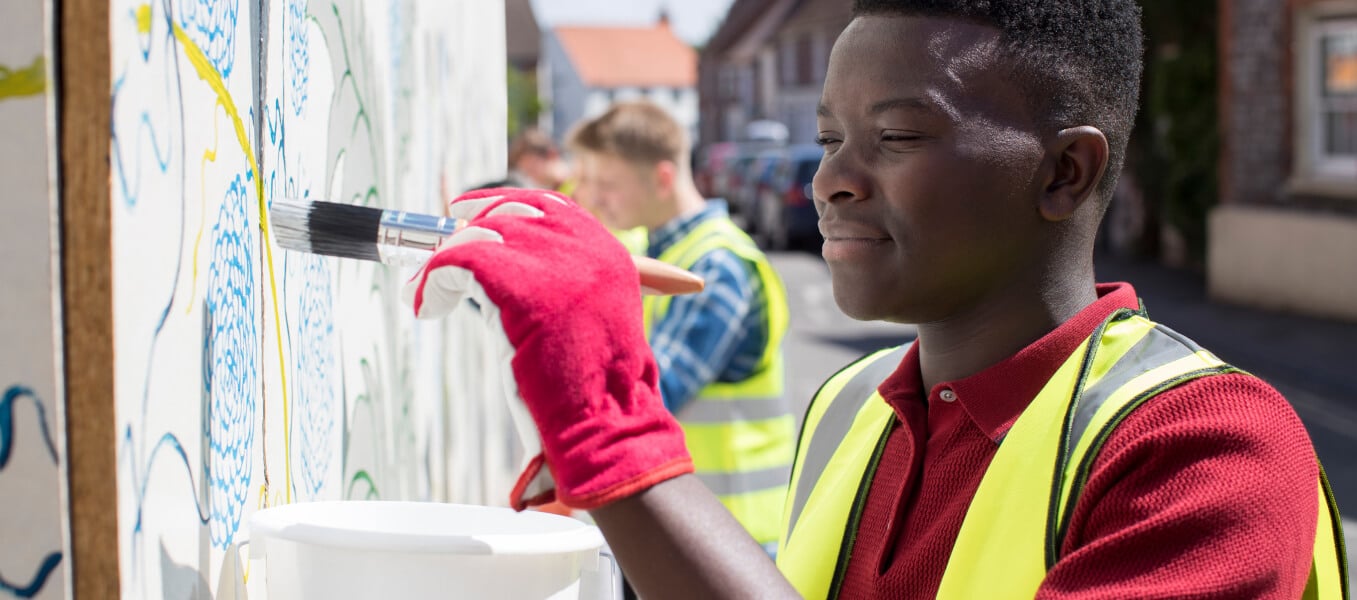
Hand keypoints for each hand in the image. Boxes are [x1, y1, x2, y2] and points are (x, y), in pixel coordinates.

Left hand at [402, 188, 692, 509]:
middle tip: (442, 255)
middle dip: (470, 228)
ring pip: (479, 235)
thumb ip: (561, 292)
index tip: (467, 213)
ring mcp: (556, 265)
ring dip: (446, 261)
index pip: (550, 206)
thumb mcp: (588, 327)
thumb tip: (501, 272)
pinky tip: (427, 305)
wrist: (606, 424)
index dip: (501, 204)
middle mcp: (586, 250)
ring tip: (429, 291)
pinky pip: (458, 262)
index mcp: (607, 256)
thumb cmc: (594, 393)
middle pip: (511, 213)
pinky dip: (433, 281)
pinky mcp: (520, 287)